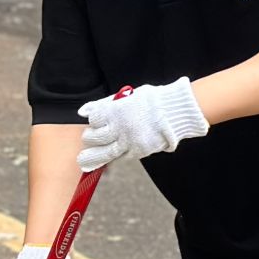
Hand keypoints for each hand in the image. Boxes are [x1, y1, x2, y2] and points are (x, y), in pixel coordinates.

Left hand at [77, 76, 208, 170]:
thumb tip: (82, 111)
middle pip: (94, 137)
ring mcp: (129, 141)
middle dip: (89, 138)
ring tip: (84, 161)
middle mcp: (120, 127)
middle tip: (89, 138)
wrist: (175, 112)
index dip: (92, 120)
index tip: (94, 120)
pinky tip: (106, 160)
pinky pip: (119, 158)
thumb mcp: (126, 97)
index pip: (94, 119)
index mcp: (116, 111)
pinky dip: (111, 159)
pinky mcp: (138, 151)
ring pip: (104, 153)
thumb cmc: (151, 101)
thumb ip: (103, 104)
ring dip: (91, 158)